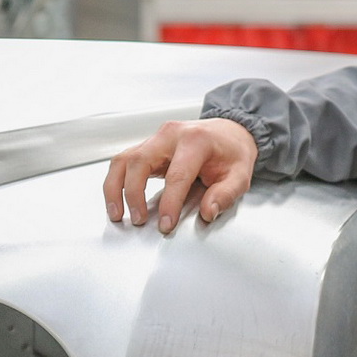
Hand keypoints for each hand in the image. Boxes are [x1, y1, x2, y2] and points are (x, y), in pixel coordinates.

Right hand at [104, 118, 258, 233]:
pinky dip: (115, 182)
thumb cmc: (232, 153)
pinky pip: (123, 161)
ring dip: (115, 188)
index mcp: (196, 140)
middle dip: (134, 194)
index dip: (170, 203)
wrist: (229, 133)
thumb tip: (207, 211)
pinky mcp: (147, 146)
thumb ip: (225, 194)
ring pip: (123, 159)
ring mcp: (156, 138)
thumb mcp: (241, 175)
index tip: (166, 224)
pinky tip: (116, 200)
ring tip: (117, 213)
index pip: (177, 175)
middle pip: (140, 162)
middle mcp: (171, 135)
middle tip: (139, 220)